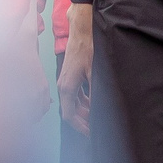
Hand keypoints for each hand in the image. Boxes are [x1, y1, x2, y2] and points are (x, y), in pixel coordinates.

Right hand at [59, 4, 95, 133]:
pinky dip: (84, 100)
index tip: (90, 133)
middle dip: (83, 120)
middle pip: (71, 110)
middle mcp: (63, 85)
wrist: (82, 28)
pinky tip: (94, 101)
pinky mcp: (70, 74)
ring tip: (97, 115)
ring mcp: (66, 80)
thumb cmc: (87, 48)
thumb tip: (99, 110)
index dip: (80, 126)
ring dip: (84, 110)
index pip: (69, 115)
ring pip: (73, 102)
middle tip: (97, 127)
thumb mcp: (94, 73)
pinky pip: (75, 93)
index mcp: (67, 88)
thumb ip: (95, 93)